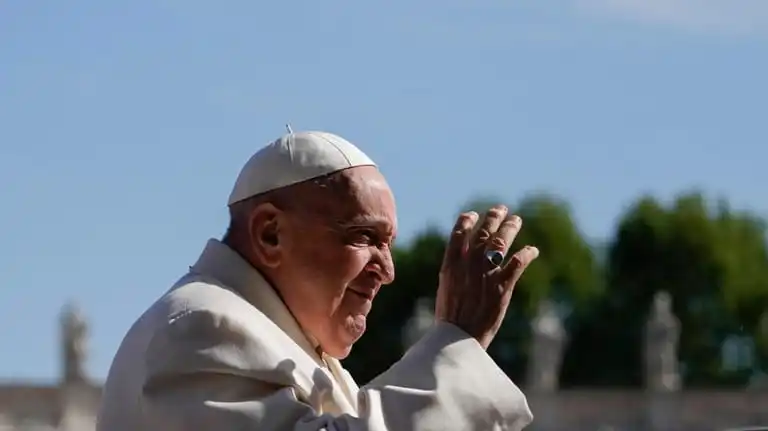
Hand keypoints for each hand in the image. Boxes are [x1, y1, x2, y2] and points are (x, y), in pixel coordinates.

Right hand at [435, 205, 538, 349]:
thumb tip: (462, 258)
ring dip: (510, 228)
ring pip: (501, 242)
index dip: (468, 220)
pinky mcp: (502, 286)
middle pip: (484, 232)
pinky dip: (527, 253)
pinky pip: (518, 262)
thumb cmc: (451, 316)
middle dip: (494, 218)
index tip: (475, 215)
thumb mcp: (446, 287)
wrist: (459, 339)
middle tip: (501, 209)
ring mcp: (486, 274)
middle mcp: (469, 264)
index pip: (459, 232)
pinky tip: (532, 250)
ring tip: (516, 220)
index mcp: (451, 264)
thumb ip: (455, 269)